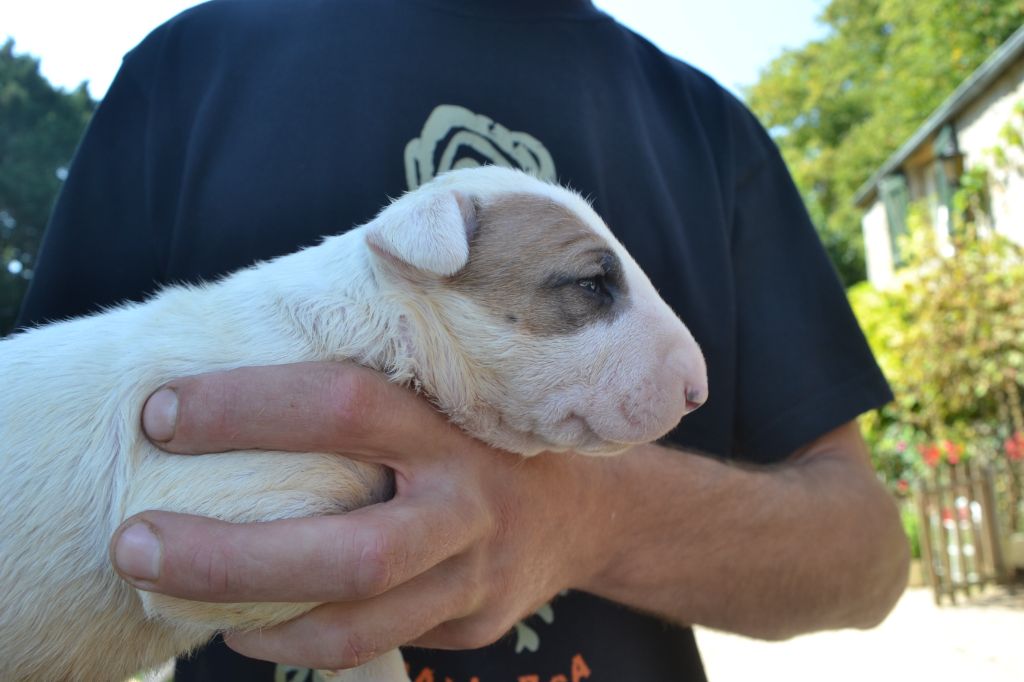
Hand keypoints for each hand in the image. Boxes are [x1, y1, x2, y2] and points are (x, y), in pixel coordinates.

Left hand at [112, 362, 613, 668]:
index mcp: (453, 427)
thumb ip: (370, 386)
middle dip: (227, 555)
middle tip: (133, 543)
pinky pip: (373, 643)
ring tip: (171, 596)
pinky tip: (251, 624)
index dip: (247, 408)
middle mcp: (468, 506)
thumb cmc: (488, 433)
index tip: (160, 413)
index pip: (344, 406)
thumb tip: (232, 372)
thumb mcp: (449, 391)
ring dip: (251, 617)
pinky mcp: (470, 625)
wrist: (590, 511)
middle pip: (349, 551)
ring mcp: (473, 578)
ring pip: (355, 624)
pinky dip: (296, 640)